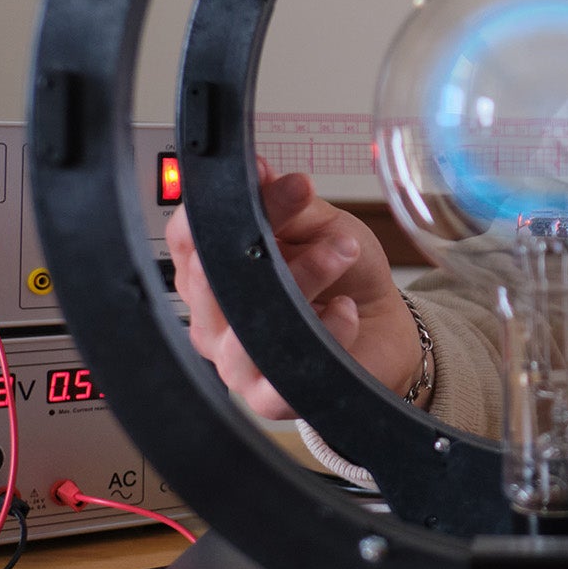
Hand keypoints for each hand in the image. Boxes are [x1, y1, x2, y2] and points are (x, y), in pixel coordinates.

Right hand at [165, 164, 419, 418]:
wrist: (381, 325)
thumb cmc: (340, 277)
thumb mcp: (315, 224)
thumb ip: (283, 201)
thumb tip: (259, 170)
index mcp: (208, 274)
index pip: (186, 238)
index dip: (222, 206)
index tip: (274, 181)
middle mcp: (213, 320)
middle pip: (209, 277)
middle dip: (267, 233)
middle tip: (310, 208)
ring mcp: (235, 363)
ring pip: (246, 324)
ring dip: (303, 276)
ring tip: (341, 252)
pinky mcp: (270, 398)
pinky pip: (284, 367)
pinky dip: (326, 330)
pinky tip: (345, 310)